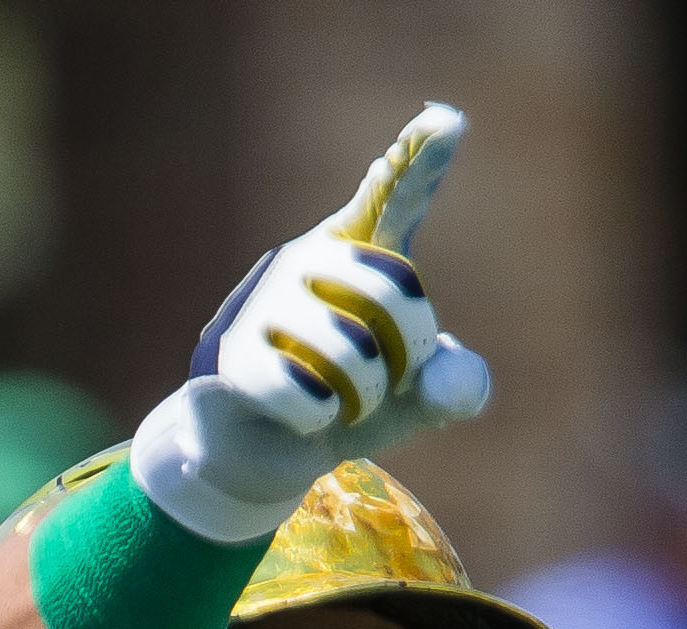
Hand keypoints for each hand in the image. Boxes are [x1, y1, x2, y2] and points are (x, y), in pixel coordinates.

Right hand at [131, 104, 494, 541]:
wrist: (259, 452)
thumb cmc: (344, 405)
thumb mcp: (412, 402)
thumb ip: (452, 387)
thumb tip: (451, 385)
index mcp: (355, 254)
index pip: (393, 201)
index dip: (421, 161)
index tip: (449, 119)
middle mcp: (307, 262)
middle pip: (392, 285)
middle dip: (411, 346)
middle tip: (396, 378)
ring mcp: (264, 303)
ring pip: (352, 350)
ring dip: (366, 396)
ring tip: (347, 404)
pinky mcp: (234, 354)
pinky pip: (307, 394)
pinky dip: (321, 419)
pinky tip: (306, 415)